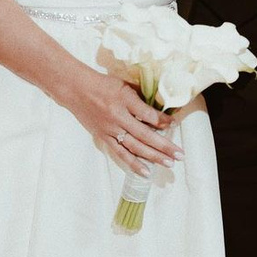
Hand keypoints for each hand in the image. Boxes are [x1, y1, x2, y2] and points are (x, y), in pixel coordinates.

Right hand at [54, 68, 183, 177]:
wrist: (77, 90)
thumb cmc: (103, 84)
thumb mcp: (124, 85)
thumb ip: (141, 97)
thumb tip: (160, 109)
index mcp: (124, 99)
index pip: (147, 114)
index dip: (162, 120)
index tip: (175, 124)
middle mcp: (118, 117)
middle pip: (145, 134)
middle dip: (164, 145)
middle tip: (179, 154)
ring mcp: (110, 129)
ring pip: (135, 147)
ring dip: (153, 157)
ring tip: (169, 163)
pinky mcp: (103, 137)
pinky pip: (120, 153)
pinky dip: (133, 163)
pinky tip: (146, 172)